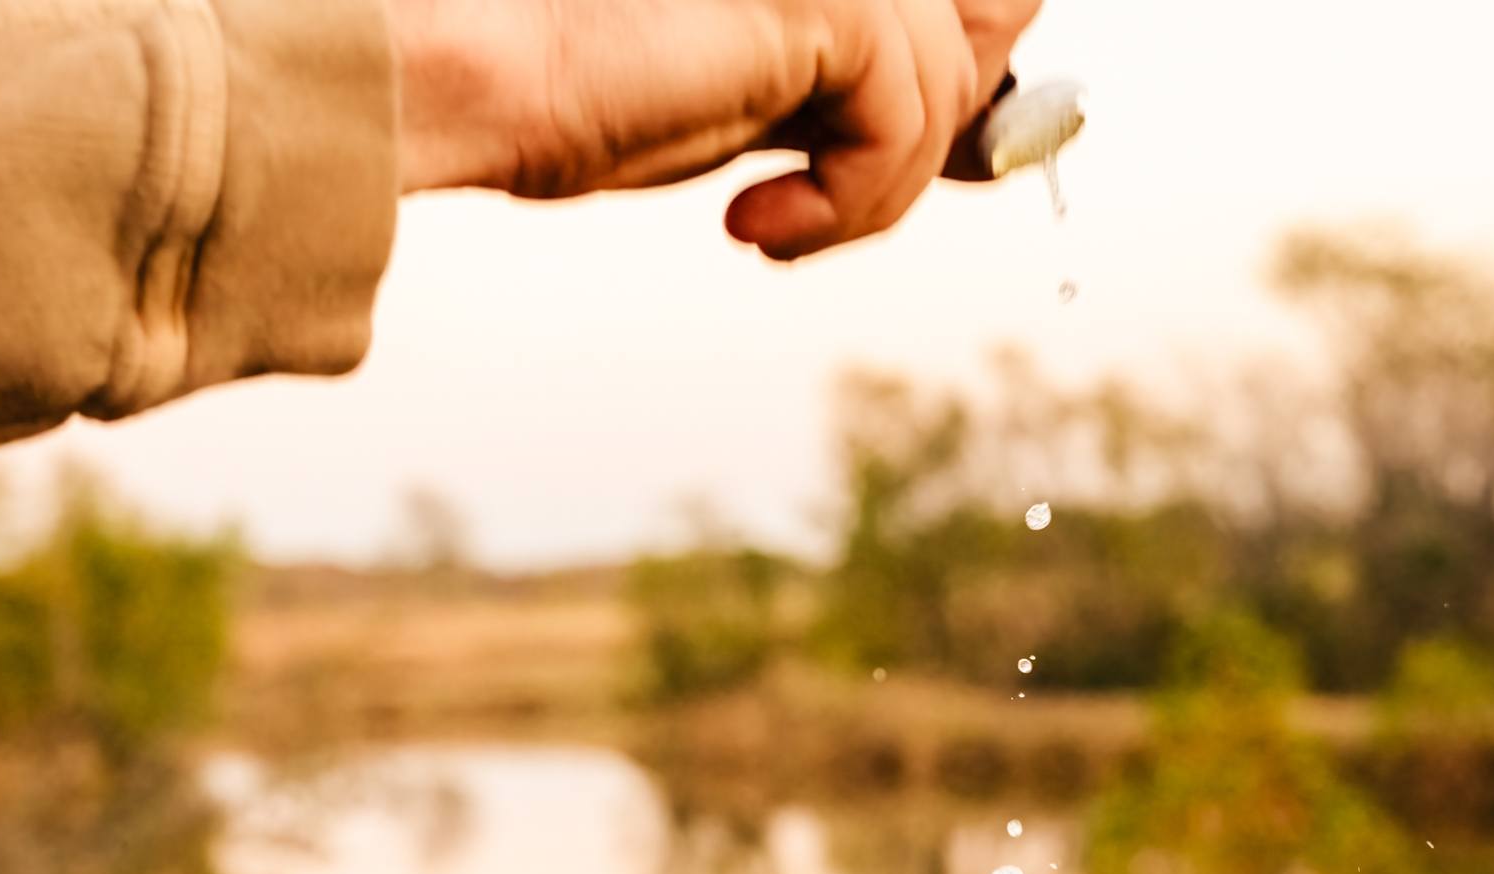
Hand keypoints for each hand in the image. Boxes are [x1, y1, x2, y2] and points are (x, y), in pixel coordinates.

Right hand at [390, 0, 1042, 258]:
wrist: (505, 84)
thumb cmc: (607, 94)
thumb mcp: (776, 94)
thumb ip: (870, 87)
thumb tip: (986, 129)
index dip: (969, 71)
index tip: (891, 164)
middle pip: (988, 27)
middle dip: (918, 143)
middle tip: (810, 201)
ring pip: (946, 88)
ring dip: (869, 198)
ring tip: (773, 227)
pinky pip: (902, 123)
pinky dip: (846, 205)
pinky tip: (759, 227)